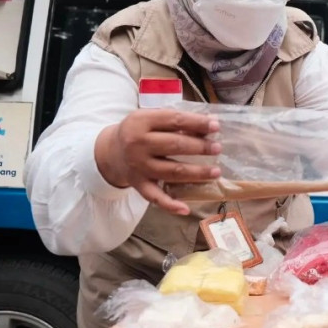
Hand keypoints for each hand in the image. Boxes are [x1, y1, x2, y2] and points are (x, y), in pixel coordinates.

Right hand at [95, 109, 221, 214]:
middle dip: (200, 147)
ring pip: (172, 171)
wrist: (110, 152)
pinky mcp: (139, 185)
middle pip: (175, 145)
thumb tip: (209, 123)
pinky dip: (170, 205)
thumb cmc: (139, 132)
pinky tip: (186, 208)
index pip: (174, 120)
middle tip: (217, 148)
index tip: (216, 126)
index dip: (197, 123)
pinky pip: (156, 197)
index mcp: (141, 121)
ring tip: (215, 171)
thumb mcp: (151, 118)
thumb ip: (176, 121)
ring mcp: (139, 166)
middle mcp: (138, 144)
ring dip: (196, 173)